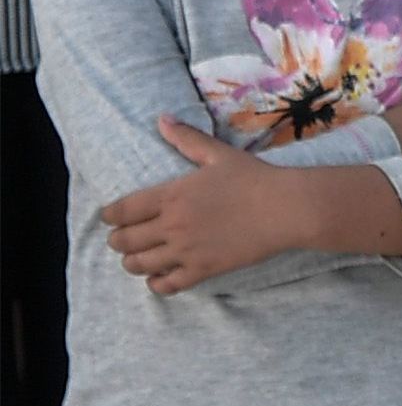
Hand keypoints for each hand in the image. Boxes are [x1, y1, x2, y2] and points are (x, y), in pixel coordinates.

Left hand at [106, 120, 317, 294]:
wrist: (288, 208)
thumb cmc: (255, 178)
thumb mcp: (218, 154)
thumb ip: (186, 139)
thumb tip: (161, 119)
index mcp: (170, 195)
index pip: (120, 211)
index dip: (109, 216)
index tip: (111, 218)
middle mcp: (171, 225)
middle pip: (123, 241)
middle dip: (117, 241)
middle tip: (124, 239)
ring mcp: (186, 250)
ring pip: (138, 265)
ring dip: (132, 263)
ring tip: (140, 258)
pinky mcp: (203, 269)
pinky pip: (166, 285)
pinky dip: (157, 284)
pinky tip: (161, 276)